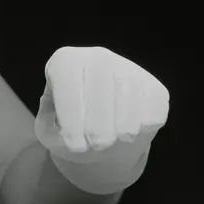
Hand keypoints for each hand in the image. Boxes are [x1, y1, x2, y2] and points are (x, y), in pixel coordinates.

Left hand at [34, 45, 168, 194]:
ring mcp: (129, 68)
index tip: (74, 145)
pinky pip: (154, 110)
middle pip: (100, 91)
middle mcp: (97, 56)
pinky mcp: (154, 87)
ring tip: (112, 140)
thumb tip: (67, 125)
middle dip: (97, 128)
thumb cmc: (69, 128)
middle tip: (95, 146)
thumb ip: (50, 125)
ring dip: (121, 130)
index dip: (71, 116)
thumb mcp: (48, 129)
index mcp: (65, 61)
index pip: (67, 79)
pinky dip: (144, 128)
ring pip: (130, 100)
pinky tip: (132, 131)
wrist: (100, 136)